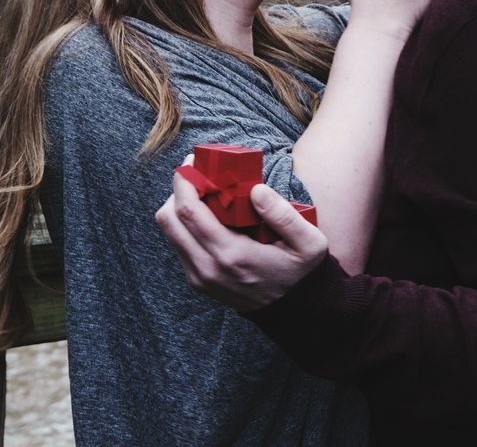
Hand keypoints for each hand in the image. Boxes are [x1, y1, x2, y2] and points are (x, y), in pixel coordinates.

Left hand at [156, 171, 327, 311]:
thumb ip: (283, 214)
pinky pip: (179, 245)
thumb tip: (255, 189)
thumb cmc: (300, 273)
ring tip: (203, 194)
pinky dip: (185, 225)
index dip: (184, 182)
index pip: (188, 211)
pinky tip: (207, 216)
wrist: (294, 312)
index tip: (193, 164)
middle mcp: (207, 268)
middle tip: (197, 176)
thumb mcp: (309, 243)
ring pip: (169, 232)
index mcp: (231, 254)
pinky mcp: (198, 281)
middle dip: (177, 191)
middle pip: (168, 220)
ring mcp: (199, 277)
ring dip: (179, 207)